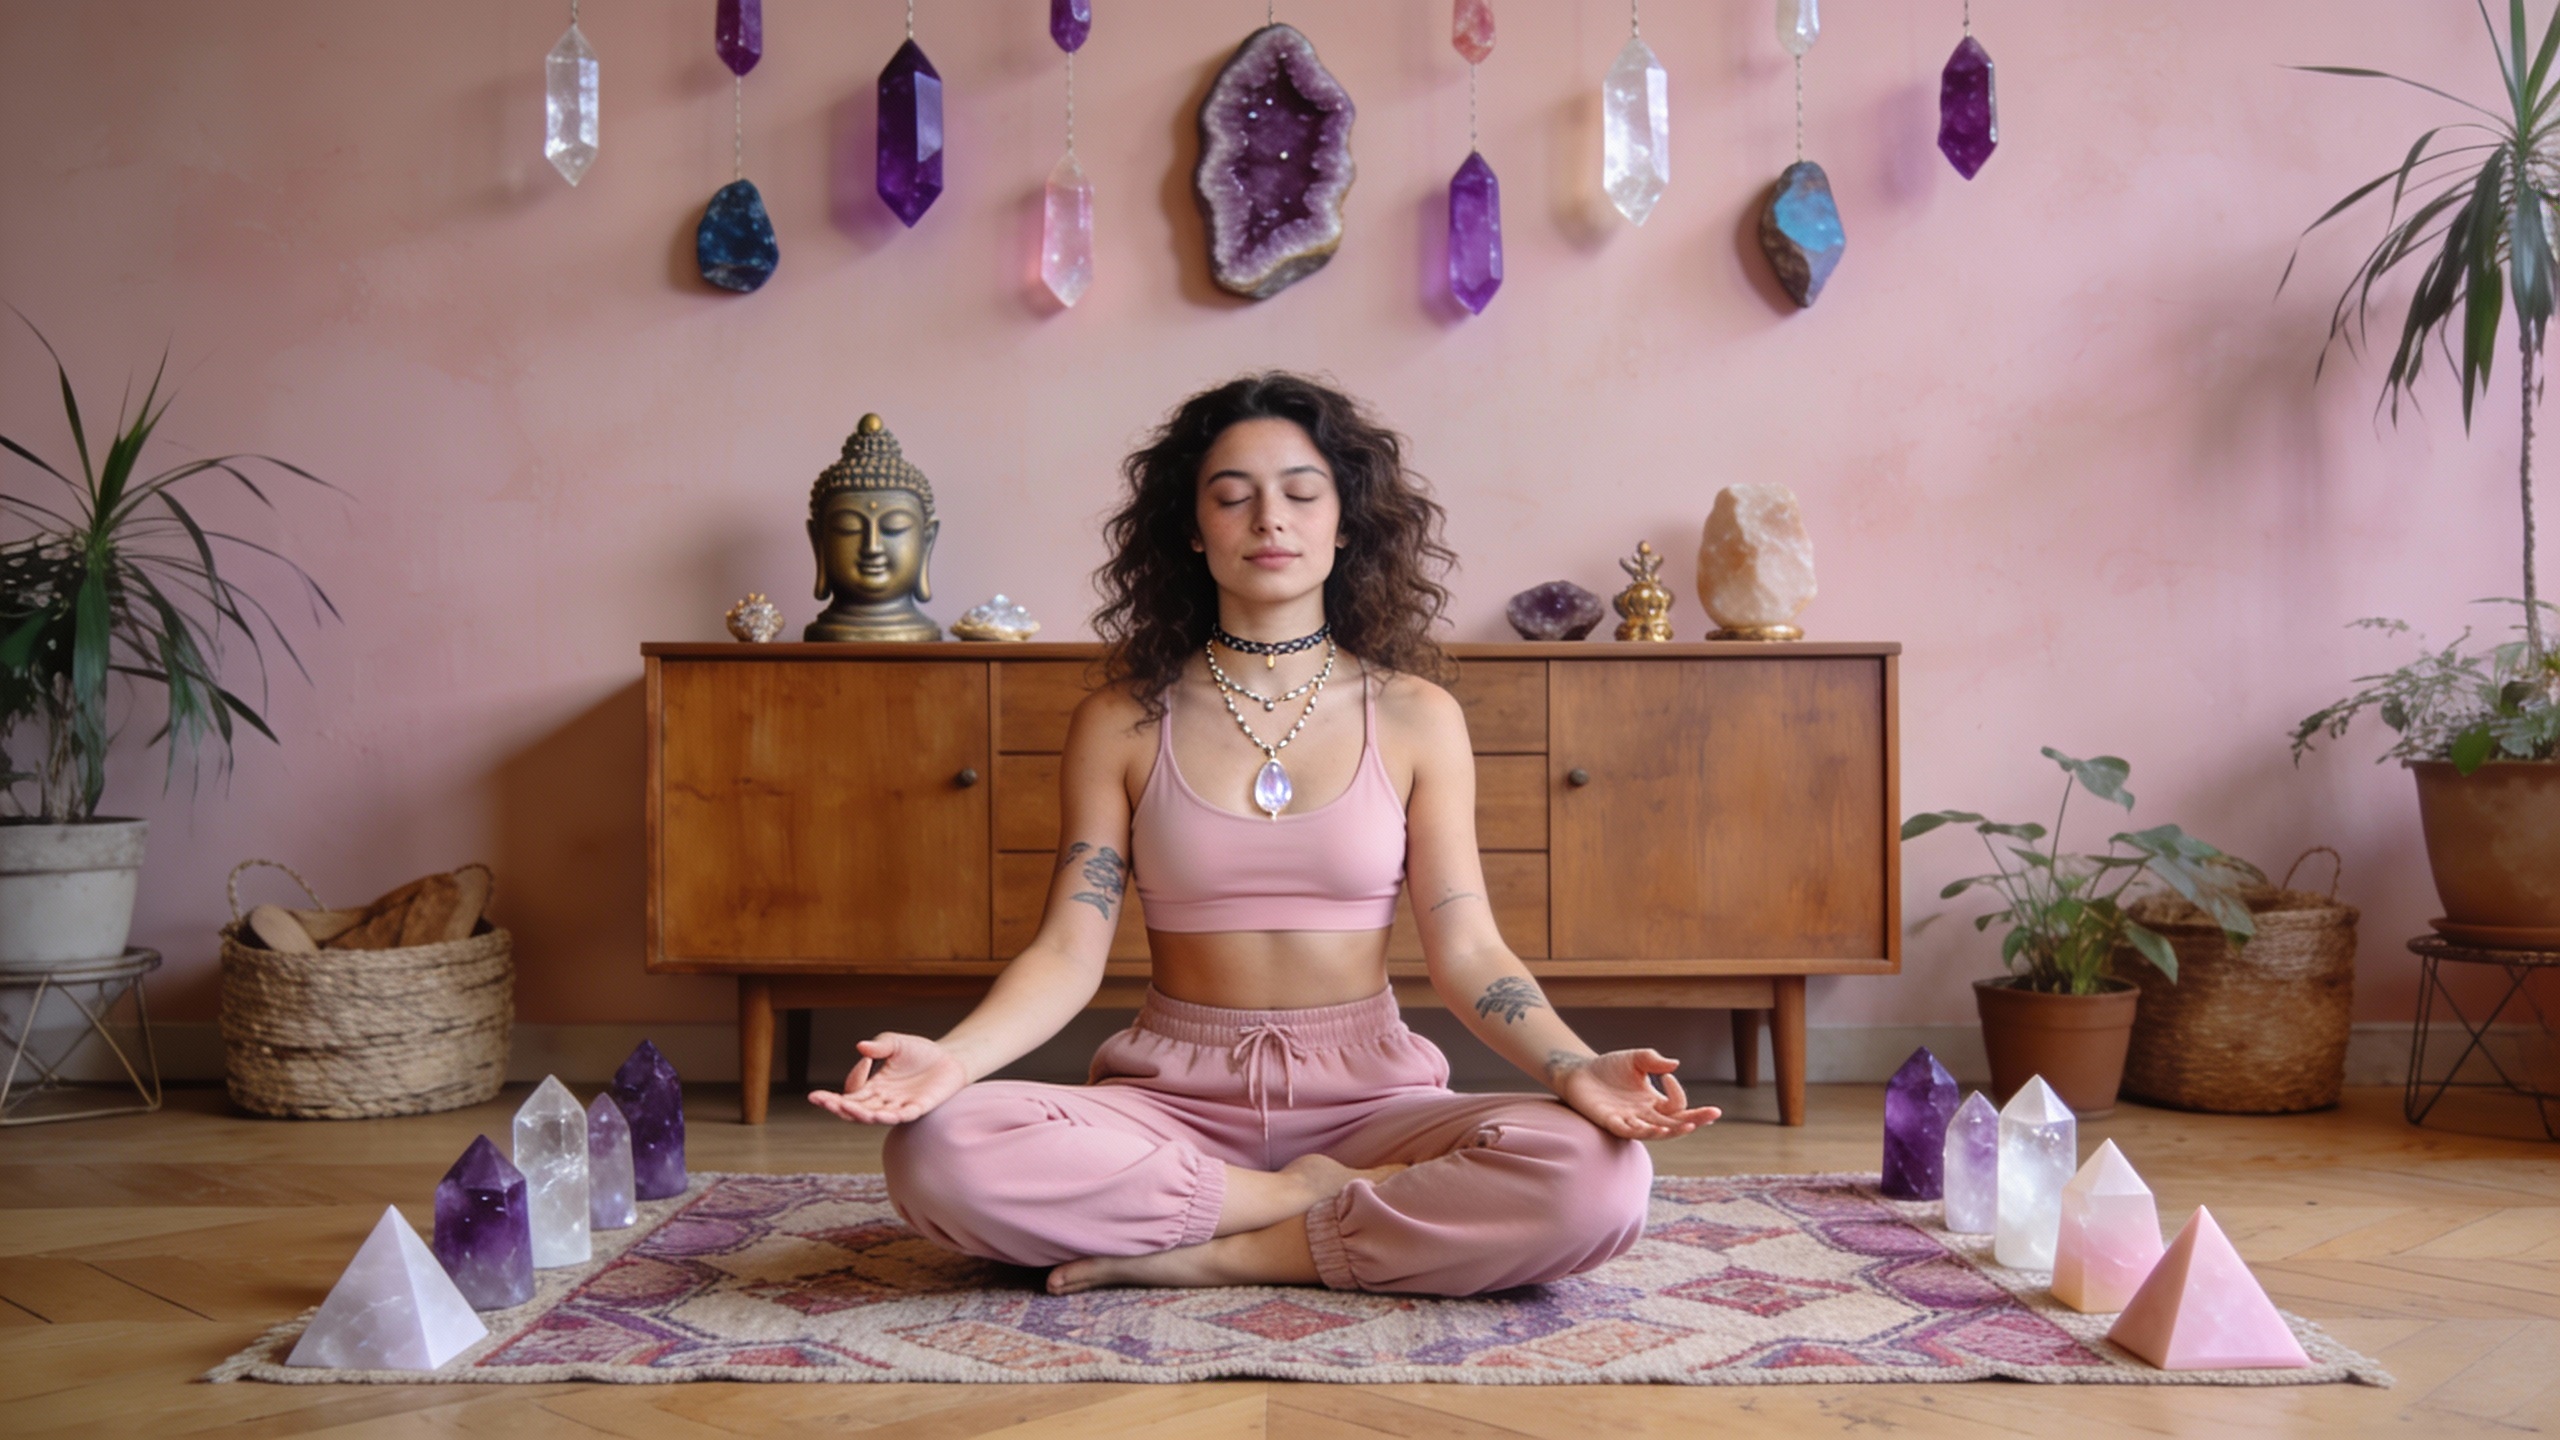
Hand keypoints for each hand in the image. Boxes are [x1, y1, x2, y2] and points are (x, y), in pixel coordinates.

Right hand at [806, 1032, 966, 1124]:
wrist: (950, 1059)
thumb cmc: (920, 1053)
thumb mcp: (896, 1043)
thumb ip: (879, 1047)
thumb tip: (860, 1047)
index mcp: (874, 1087)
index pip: (848, 1096)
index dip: (831, 1098)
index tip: (814, 1095)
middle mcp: (884, 1100)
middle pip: (856, 1110)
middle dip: (838, 1106)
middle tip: (822, 1100)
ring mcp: (900, 1106)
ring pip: (875, 1116)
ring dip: (861, 1113)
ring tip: (847, 1107)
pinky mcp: (918, 1108)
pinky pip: (902, 1115)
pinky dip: (890, 1115)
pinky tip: (878, 1114)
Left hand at [1552, 1049, 1720, 1139]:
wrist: (1579, 1072)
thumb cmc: (1609, 1068)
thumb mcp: (1635, 1059)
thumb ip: (1654, 1060)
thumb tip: (1675, 1064)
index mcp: (1654, 1103)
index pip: (1677, 1106)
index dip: (1678, 1093)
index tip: (1667, 1076)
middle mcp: (1645, 1116)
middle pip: (1675, 1123)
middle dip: (1694, 1120)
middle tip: (1712, 1114)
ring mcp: (1629, 1121)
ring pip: (1656, 1132)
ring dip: (1672, 1130)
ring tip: (1687, 1125)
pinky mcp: (1610, 1122)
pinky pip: (1630, 1132)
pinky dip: (1644, 1131)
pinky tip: (1657, 1128)